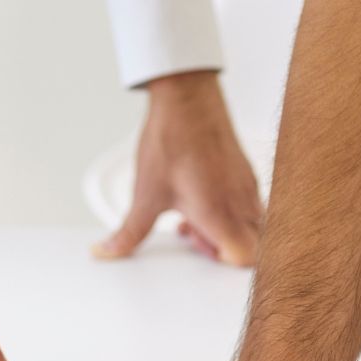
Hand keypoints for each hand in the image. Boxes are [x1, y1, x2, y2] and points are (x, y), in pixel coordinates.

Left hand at [95, 71, 262, 264]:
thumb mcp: (145, 195)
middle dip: (225, 251)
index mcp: (218, 213)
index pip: (245, 258)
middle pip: (253, 247)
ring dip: (228, 231)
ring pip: (254, 226)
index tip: (199, 252)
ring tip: (196, 218)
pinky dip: (230, 212)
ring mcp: (247, 186)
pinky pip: (250, 205)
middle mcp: (240, 202)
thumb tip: (107, 252)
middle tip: (195, 237)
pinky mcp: (245, 173)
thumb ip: (129, 233)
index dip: (224, 263)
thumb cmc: (171, 140)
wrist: (186, 97)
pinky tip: (202, 199)